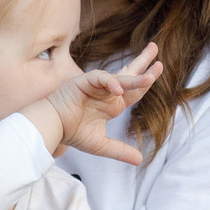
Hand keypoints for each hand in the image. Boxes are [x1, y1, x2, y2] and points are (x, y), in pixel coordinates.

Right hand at [40, 43, 163, 165]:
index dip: (146, 81)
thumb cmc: (72, 133)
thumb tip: (140, 160)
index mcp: (112, 103)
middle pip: (129, 74)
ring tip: (151, 75)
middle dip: (143, 61)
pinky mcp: (84, 82)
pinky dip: (110, 83)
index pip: (134, 91)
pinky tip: (119, 89)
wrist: (52, 128)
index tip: (157, 69)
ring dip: (135, 77)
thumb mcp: (101, 145)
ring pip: (119, 78)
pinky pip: (100, 78)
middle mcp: (106, 92)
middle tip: (154, 48)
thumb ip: (120, 150)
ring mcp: (96, 85)